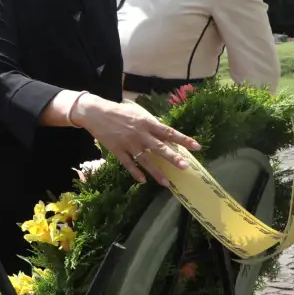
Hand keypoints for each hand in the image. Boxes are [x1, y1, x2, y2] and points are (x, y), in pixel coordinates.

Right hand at [71, 95, 199, 186]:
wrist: (96, 113)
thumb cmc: (119, 111)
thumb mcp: (138, 113)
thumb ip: (151, 123)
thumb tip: (165, 132)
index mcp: (147, 123)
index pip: (169, 132)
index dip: (184, 139)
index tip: (197, 147)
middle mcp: (140, 134)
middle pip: (160, 148)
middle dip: (173, 158)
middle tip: (185, 167)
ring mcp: (128, 143)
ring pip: (145, 160)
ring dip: (156, 172)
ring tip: (166, 183)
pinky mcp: (117, 150)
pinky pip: (128, 164)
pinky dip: (135, 172)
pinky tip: (143, 180)